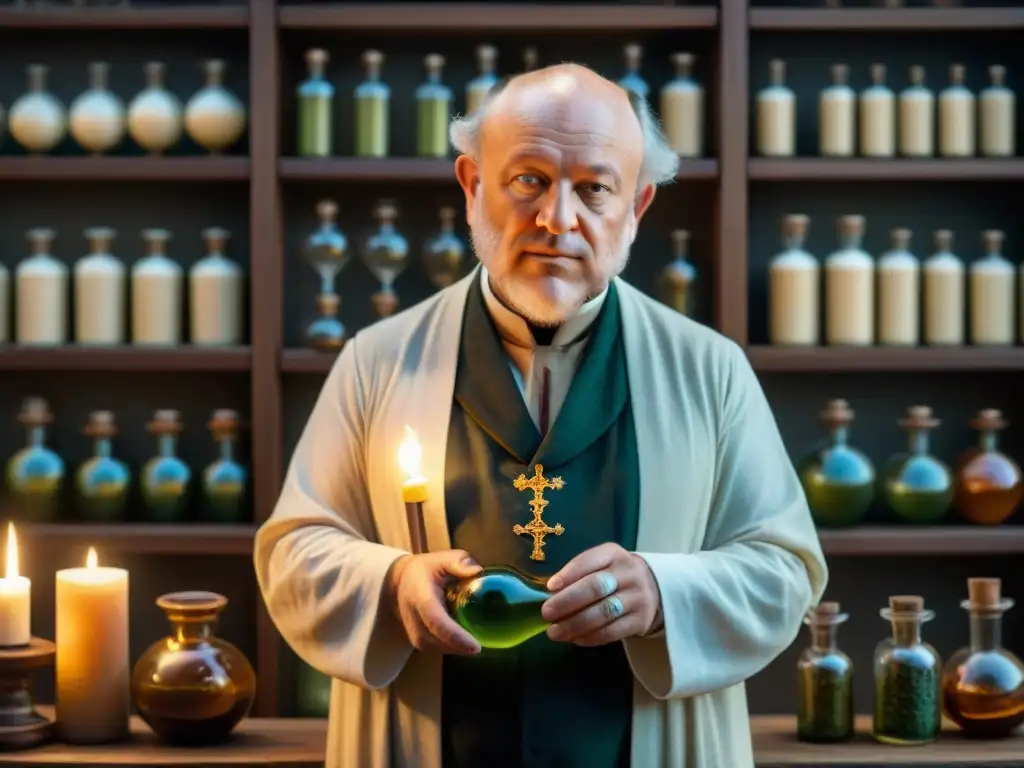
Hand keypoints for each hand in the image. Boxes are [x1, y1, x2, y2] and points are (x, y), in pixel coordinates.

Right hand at [386, 550, 482, 655]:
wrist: (399, 586)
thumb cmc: (424, 571)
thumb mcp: (440, 559)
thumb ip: (459, 562)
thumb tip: (478, 571)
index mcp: (420, 599)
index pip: (437, 623)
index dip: (456, 637)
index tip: (476, 647)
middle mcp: (416, 622)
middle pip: (443, 642)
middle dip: (467, 645)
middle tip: (490, 637)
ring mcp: (417, 636)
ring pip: (445, 649)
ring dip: (464, 646)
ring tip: (481, 632)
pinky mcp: (421, 644)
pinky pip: (444, 650)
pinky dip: (458, 646)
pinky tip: (469, 635)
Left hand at [541, 542, 659, 646]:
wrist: (653, 589)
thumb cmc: (614, 576)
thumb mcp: (600, 565)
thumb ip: (578, 575)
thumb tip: (551, 593)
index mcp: (613, 554)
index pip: (589, 561)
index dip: (568, 574)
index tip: (549, 587)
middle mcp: (628, 573)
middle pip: (595, 587)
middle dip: (567, 601)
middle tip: (547, 612)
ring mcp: (637, 598)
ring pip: (603, 612)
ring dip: (575, 624)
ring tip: (555, 632)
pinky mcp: (641, 621)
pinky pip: (612, 632)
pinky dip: (590, 637)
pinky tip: (574, 639)